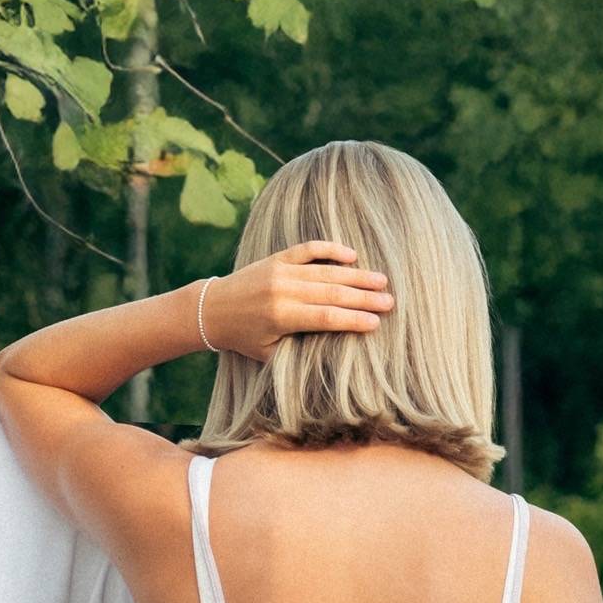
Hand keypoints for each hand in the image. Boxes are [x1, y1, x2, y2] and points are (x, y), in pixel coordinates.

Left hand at [199, 240, 392, 361]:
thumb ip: (297, 349)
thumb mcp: (268, 353)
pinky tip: (352, 256)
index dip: (353, 320)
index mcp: (282, 317)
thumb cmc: (243, 338)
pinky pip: (308, 250)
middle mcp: (284, 291)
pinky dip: (331, 250)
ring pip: (326, 271)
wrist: (212, 310)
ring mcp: (281, 271)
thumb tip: (332, 349)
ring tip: (381, 281)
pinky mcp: (277, 258)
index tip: (376, 324)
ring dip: (356, 276)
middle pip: (333, 293)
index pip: (327, 317)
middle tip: (390, 301)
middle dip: (364, 298)